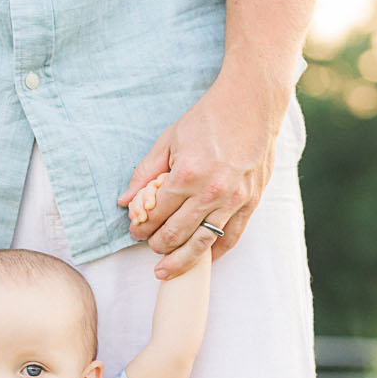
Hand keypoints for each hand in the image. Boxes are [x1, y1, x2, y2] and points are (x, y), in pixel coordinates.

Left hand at [120, 88, 281, 279]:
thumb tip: (125, 201)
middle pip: (176, 234)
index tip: (134, 230)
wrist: (251, 107)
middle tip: (149, 246)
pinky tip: (202, 260)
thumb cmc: (207, 119)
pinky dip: (215, 253)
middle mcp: (211, 193)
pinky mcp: (250, 203)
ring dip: (181, 260)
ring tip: (166, 270)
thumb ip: (146, 173)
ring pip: (202, 243)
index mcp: (186, 175)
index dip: (140, 226)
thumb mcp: (169, 140)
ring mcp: (233, 201)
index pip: (156, 213)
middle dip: (157, 245)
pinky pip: (231, 238)